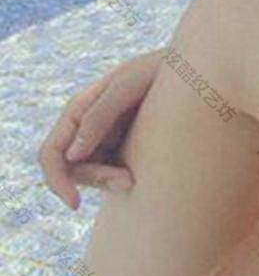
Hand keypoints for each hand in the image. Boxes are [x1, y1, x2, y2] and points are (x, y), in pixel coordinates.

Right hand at [37, 51, 161, 208]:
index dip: (57, 181)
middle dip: (96, 180)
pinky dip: (122, 180)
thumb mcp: (128, 85)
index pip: (51, 153)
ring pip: (92, 177)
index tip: (75, 205)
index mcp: (78, 110)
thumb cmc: (157, 71)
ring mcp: (105, 141)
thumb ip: (99, 116)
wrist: (190, 74)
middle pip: (71, 171)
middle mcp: (86, 129)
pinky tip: (142, 173)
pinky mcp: (125, 150)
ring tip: (137, 177)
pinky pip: (113, 175)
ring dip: (111, 182)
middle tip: (129, 181)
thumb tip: (72, 155)